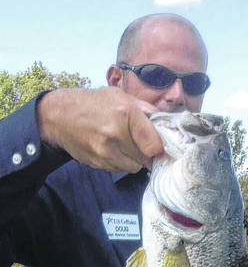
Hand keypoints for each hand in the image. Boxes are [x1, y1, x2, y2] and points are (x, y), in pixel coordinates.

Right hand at [37, 87, 162, 172]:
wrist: (60, 116)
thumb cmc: (94, 103)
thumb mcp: (121, 96)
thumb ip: (145, 110)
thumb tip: (168, 125)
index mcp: (126, 113)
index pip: (154, 145)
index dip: (159, 147)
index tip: (157, 145)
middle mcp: (115, 133)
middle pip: (145, 157)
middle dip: (145, 152)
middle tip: (138, 142)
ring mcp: (104, 151)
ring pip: (133, 167)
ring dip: (133, 159)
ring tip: (124, 145)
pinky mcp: (97, 162)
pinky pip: (118, 170)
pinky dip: (119, 163)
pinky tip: (112, 149)